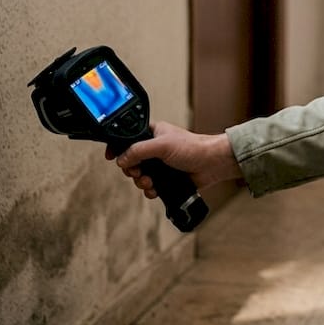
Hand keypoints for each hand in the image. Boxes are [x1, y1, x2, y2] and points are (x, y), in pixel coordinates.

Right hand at [105, 121, 241, 200]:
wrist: (212, 164)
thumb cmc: (192, 147)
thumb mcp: (161, 145)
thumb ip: (138, 150)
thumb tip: (121, 160)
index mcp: (152, 133)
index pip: (128, 139)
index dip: (119, 148)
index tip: (112, 157)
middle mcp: (154, 149)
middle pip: (131, 161)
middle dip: (131, 170)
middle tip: (137, 172)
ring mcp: (160, 165)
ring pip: (140, 176)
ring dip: (140, 182)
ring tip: (148, 183)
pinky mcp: (166, 179)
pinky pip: (151, 187)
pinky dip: (150, 191)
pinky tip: (154, 191)